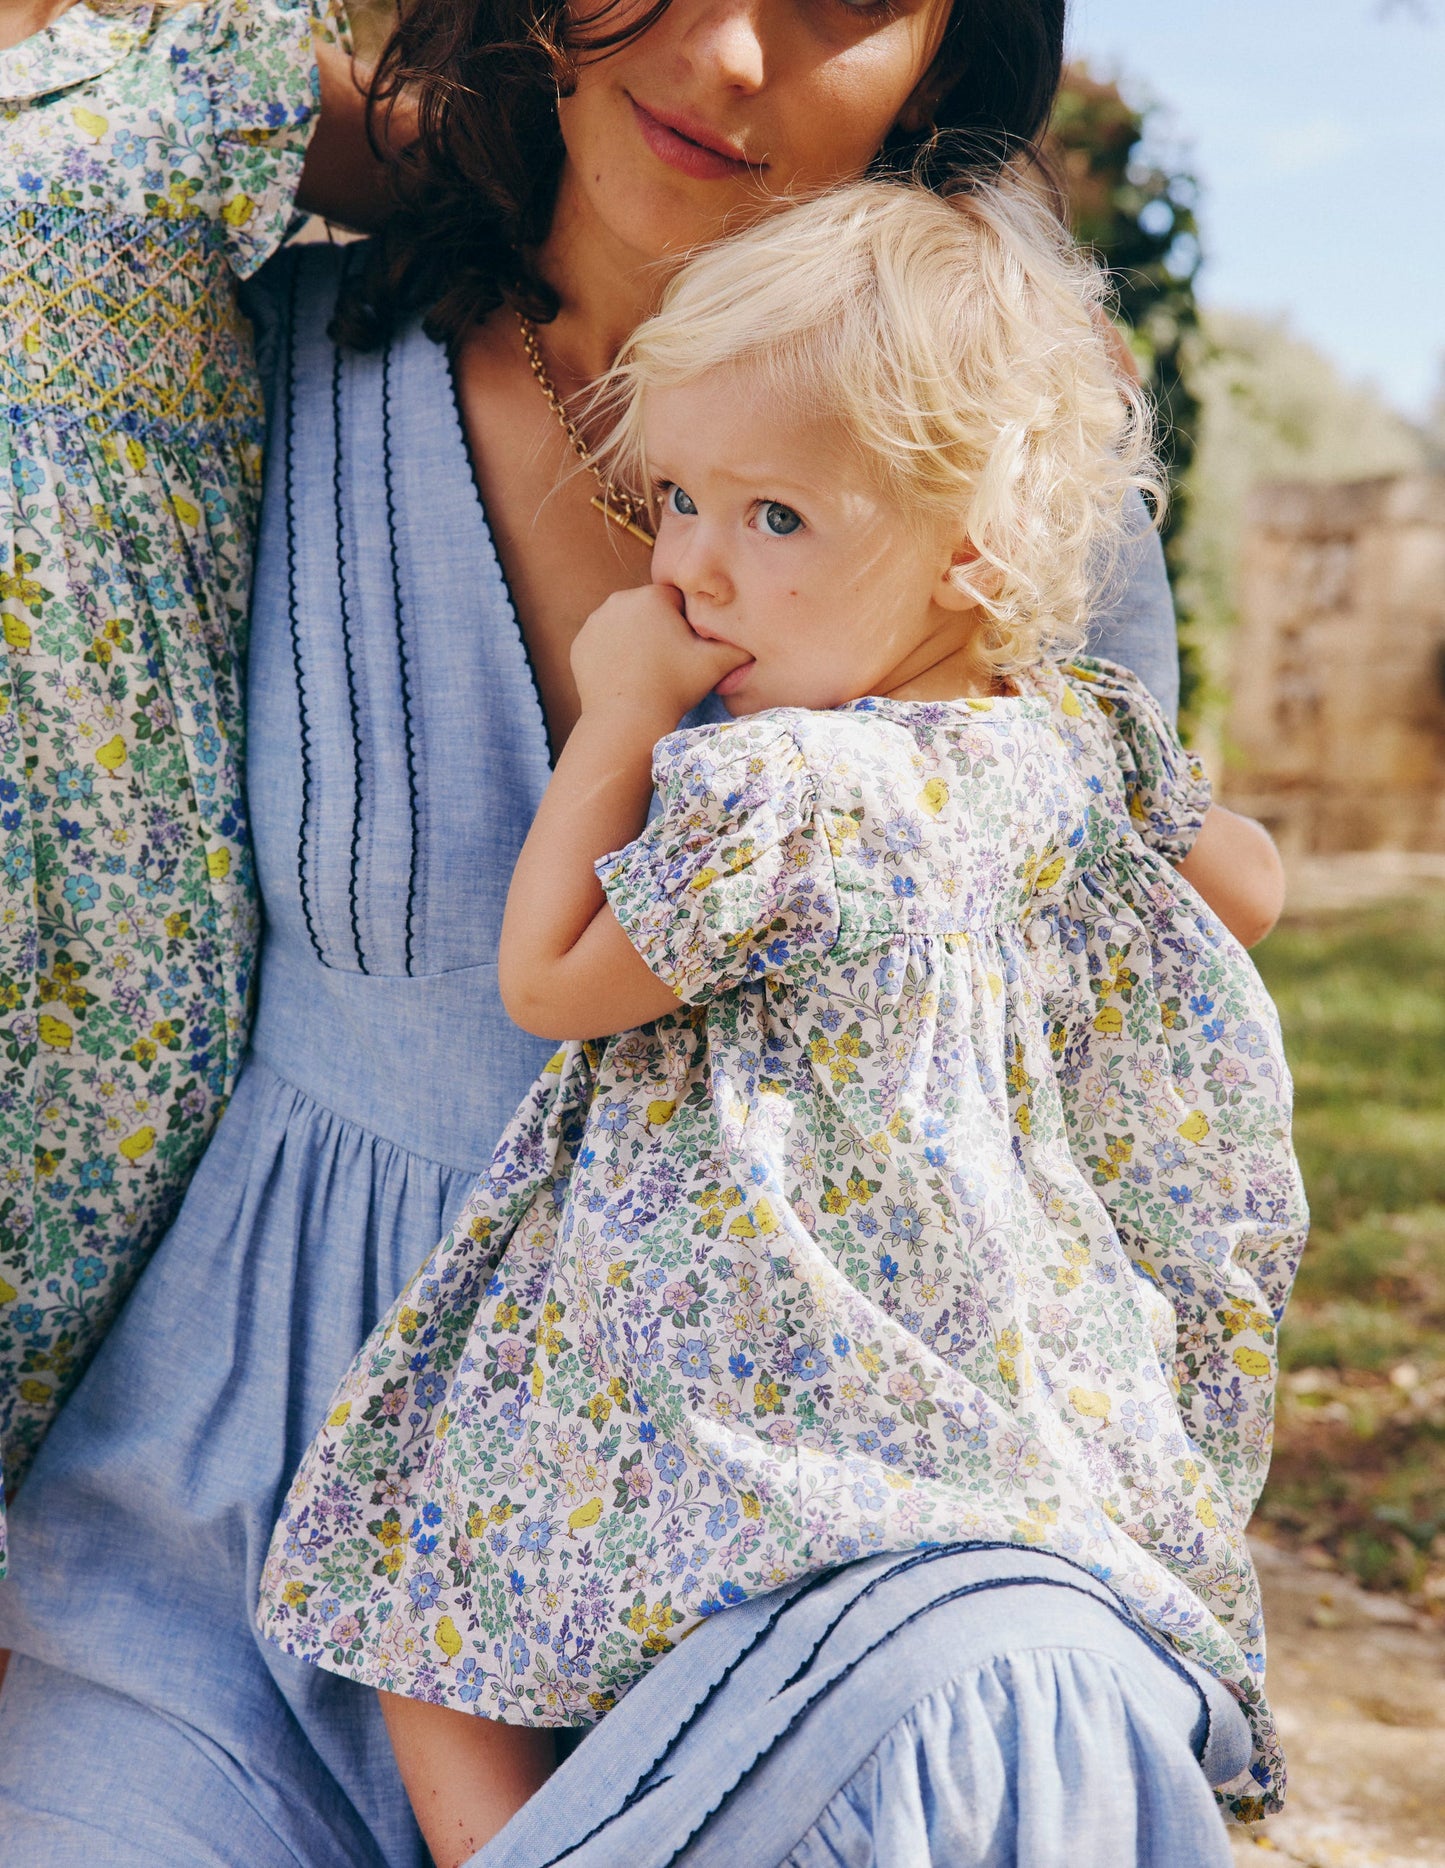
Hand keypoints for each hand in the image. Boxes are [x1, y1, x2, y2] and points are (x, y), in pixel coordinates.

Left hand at [570, 585, 750, 733]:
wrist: (626, 720)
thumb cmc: (674, 688)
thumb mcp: (716, 665)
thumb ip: (739, 646)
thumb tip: (755, 640)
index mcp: (652, 596)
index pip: (676, 601)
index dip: (685, 625)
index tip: (686, 650)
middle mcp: (619, 600)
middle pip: (648, 609)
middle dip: (659, 629)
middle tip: (668, 662)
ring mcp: (595, 621)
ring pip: (625, 624)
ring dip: (636, 639)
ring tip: (647, 670)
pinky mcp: (581, 643)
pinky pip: (604, 642)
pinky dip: (614, 654)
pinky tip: (626, 675)